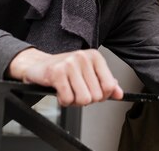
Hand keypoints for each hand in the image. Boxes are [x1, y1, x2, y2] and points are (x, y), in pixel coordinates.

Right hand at [7, 47, 123, 105]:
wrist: (38, 66)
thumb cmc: (65, 71)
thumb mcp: (88, 73)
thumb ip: (106, 83)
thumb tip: (119, 93)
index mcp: (94, 56)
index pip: (108, 86)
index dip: (101, 95)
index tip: (92, 91)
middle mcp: (83, 57)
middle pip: (96, 96)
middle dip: (85, 98)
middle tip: (75, 90)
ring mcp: (69, 64)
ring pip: (83, 99)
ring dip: (74, 101)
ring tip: (67, 90)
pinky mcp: (57, 73)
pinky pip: (68, 100)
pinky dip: (63, 101)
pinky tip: (59, 91)